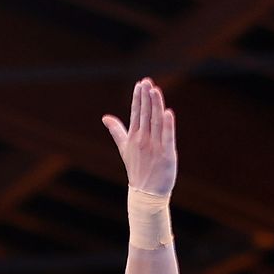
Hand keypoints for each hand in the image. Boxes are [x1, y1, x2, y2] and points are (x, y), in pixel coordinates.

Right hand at [101, 77, 176, 196]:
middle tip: (147, 81)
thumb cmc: (137, 169)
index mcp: (133, 137)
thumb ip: (116, 131)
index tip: (140, 84)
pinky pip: (167, 137)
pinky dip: (167, 125)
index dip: (138, 98)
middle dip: (146, 97)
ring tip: (155, 90)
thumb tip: (105, 117)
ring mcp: (154, 147)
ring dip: (155, 105)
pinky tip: (168, 112)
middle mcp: (143, 140)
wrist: (146, 192)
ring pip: (155, 122)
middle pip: (144, 114)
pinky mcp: (167, 154)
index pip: (135, 113)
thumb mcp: (124, 148)